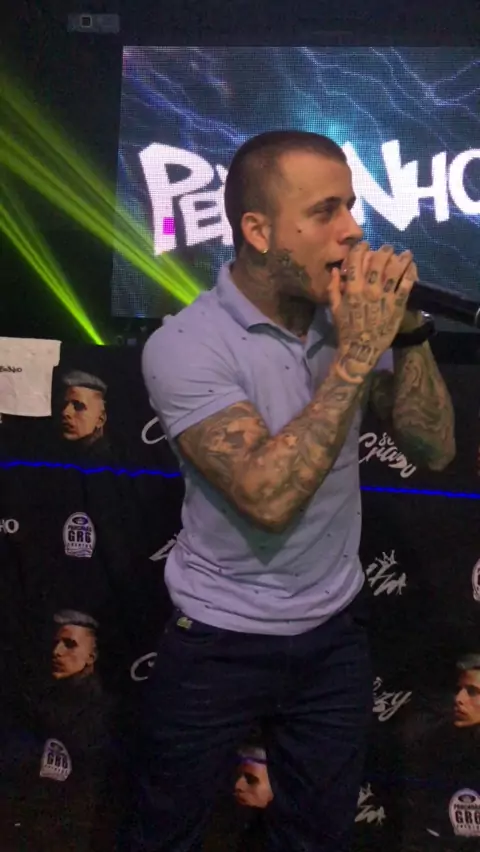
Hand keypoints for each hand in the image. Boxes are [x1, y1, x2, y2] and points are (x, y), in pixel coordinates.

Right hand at [329, 242, 415, 383]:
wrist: (360, 350)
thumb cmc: (345, 330)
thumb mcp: (334, 309)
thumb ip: (333, 288)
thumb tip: (336, 269)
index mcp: (352, 289)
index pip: (357, 260)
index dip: (361, 248)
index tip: (365, 245)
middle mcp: (369, 290)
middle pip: (378, 261)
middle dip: (384, 250)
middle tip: (387, 248)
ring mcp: (385, 297)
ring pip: (395, 270)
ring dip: (401, 258)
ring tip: (405, 254)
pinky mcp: (397, 305)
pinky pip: (407, 285)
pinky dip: (411, 273)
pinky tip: (412, 267)